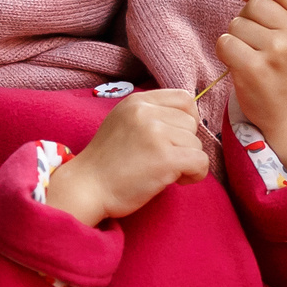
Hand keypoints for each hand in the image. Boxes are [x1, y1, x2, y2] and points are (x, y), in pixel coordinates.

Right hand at [44, 90, 207, 226]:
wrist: (86, 188)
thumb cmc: (106, 163)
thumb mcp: (123, 123)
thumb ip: (151, 116)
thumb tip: (190, 121)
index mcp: (137, 101)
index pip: (184, 98)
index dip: (187, 120)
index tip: (175, 138)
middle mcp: (146, 112)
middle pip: (191, 123)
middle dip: (184, 144)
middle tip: (163, 160)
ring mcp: (155, 133)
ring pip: (197, 143)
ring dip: (187, 161)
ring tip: (163, 171)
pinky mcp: (165, 157)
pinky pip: (201, 161)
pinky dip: (195, 174)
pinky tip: (176, 181)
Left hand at [220, 0, 286, 172]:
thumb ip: (285, 8)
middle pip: (254, 4)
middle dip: (247, 18)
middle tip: (257, 41)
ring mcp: (276, 51)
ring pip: (236, 24)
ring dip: (236, 38)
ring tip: (252, 55)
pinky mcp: (254, 69)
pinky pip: (225, 43)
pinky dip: (226, 52)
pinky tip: (240, 64)